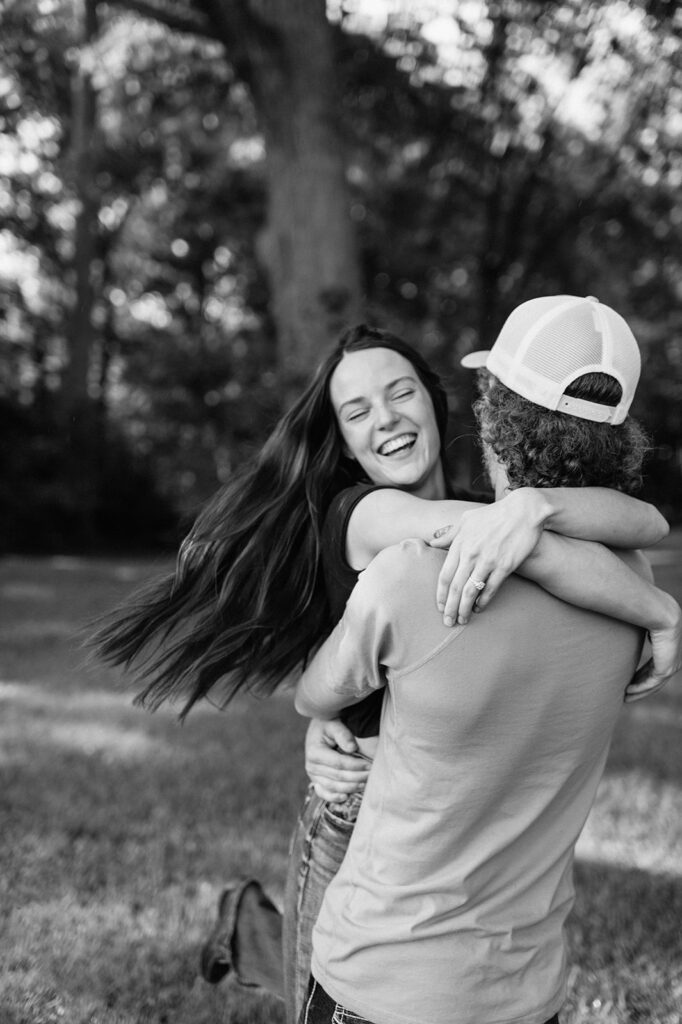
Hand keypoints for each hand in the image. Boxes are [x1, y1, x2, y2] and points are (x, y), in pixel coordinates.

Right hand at [304, 718, 370, 802]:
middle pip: (338, 777)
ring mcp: (313, 776)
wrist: (319, 728)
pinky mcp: (316, 781)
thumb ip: (342, 734)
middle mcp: (311, 766)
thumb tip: (352, 748)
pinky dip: (334, 797)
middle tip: (373, 776)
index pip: (339, 763)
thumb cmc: (328, 724)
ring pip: (333, 787)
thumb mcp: (333, 724)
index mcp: (314, 752)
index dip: (356, 766)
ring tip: (366, 784)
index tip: (371, 765)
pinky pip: (324, 793)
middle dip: (357, 777)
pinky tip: (346, 796)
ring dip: (351, 787)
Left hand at [428, 489, 546, 625]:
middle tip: (447, 623)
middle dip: (449, 608)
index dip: (440, 594)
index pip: (444, 575)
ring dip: (464, 609)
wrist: (524, 511)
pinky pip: (491, 588)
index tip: (439, 607)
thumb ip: (449, 533)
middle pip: (455, 587)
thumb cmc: (494, 514)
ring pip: (470, 591)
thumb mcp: (467, 519)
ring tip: (462, 620)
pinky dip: (484, 601)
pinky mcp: (505, 565)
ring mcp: (488, 560)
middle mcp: (471, 553)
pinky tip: (480, 608)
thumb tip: (432, 542)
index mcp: (460, 543)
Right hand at [625, 598, 681, 702]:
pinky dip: (639, 688)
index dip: (641, 675)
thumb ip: (635, 628)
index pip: (654, 667)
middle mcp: (673, 660)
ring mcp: (670, 665)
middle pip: (654, 679)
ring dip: (638, 691)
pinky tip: (627, 690)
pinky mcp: (666, 669)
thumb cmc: (649, 612)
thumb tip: (619, 620)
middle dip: (639, 687)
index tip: (628, 681)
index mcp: (668, 649)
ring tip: (624, 696)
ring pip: (653, 684)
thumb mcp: (641, 624)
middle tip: (625, 694)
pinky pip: (651, 683)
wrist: (661, 612)